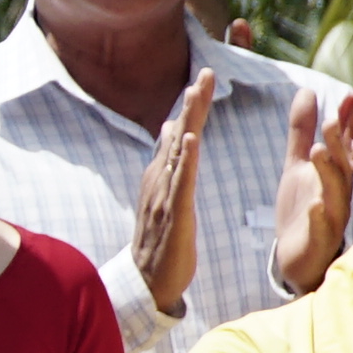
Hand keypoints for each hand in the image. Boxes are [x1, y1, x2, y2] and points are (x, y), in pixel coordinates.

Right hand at [127, 71, 221, 307]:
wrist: (147, 281)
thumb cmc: (160, 240)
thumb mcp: (166, 195)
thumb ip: (170, 162)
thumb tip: (171, 128)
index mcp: (162, 174)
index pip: (178, 132)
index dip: (191, 105)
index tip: (203, 76)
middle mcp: (159, 178)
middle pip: (178, 132)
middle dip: (191, 102)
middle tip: (205, 72)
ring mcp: (164, 194)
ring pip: (178, 149)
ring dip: (188, 119)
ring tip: (198, 92)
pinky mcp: (173, 212)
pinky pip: (179, 181)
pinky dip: (182, 158)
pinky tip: (188, 138)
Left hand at [276, 81, 352, 294]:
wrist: (297, 257)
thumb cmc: (302, 207)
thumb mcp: (297, 164)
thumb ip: (302, 130)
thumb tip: (307, 89)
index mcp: (336, 175)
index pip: (344, 148)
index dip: (345, 126)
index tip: (346, 98)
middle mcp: (339, 195)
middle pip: (342, 168)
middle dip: (338, 145)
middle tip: (331, 120)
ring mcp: (331, 220)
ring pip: (335, 196)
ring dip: (328, 174)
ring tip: (317, 151)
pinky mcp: (318, 242)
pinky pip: (322, 230)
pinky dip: (320, 218)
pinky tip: (315, 206)